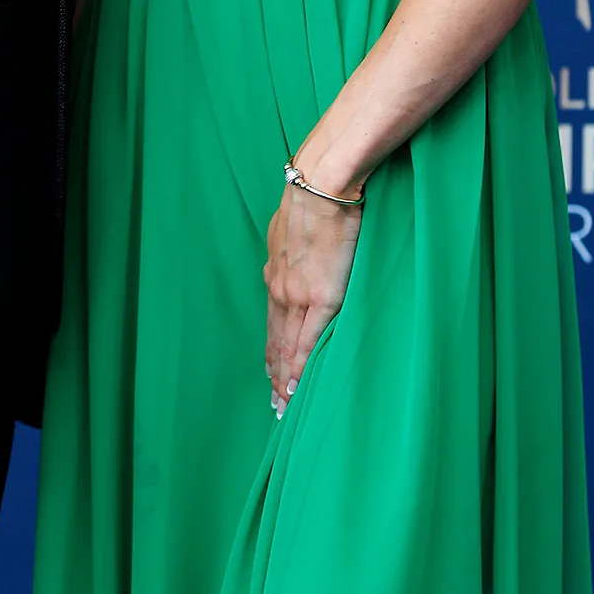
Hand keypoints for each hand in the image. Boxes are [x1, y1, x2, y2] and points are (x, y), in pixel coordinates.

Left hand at [264, 186, 362, 416]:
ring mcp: (296, 296)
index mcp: (276, 273)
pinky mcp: (319, 298)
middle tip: (275, 404)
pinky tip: (298, 388)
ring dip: (285, 379)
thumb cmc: (315, 199)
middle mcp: (279, 289)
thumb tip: (298, 252)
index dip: (273, 351)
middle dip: (275, 374)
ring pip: (287, 347)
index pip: (272, 322)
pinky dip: (301, 368)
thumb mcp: (293, 227)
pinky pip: (307, 342)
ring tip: (284, 406)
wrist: (322, 187)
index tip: (271, 374)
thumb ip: (293, 249)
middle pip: (275, 341)